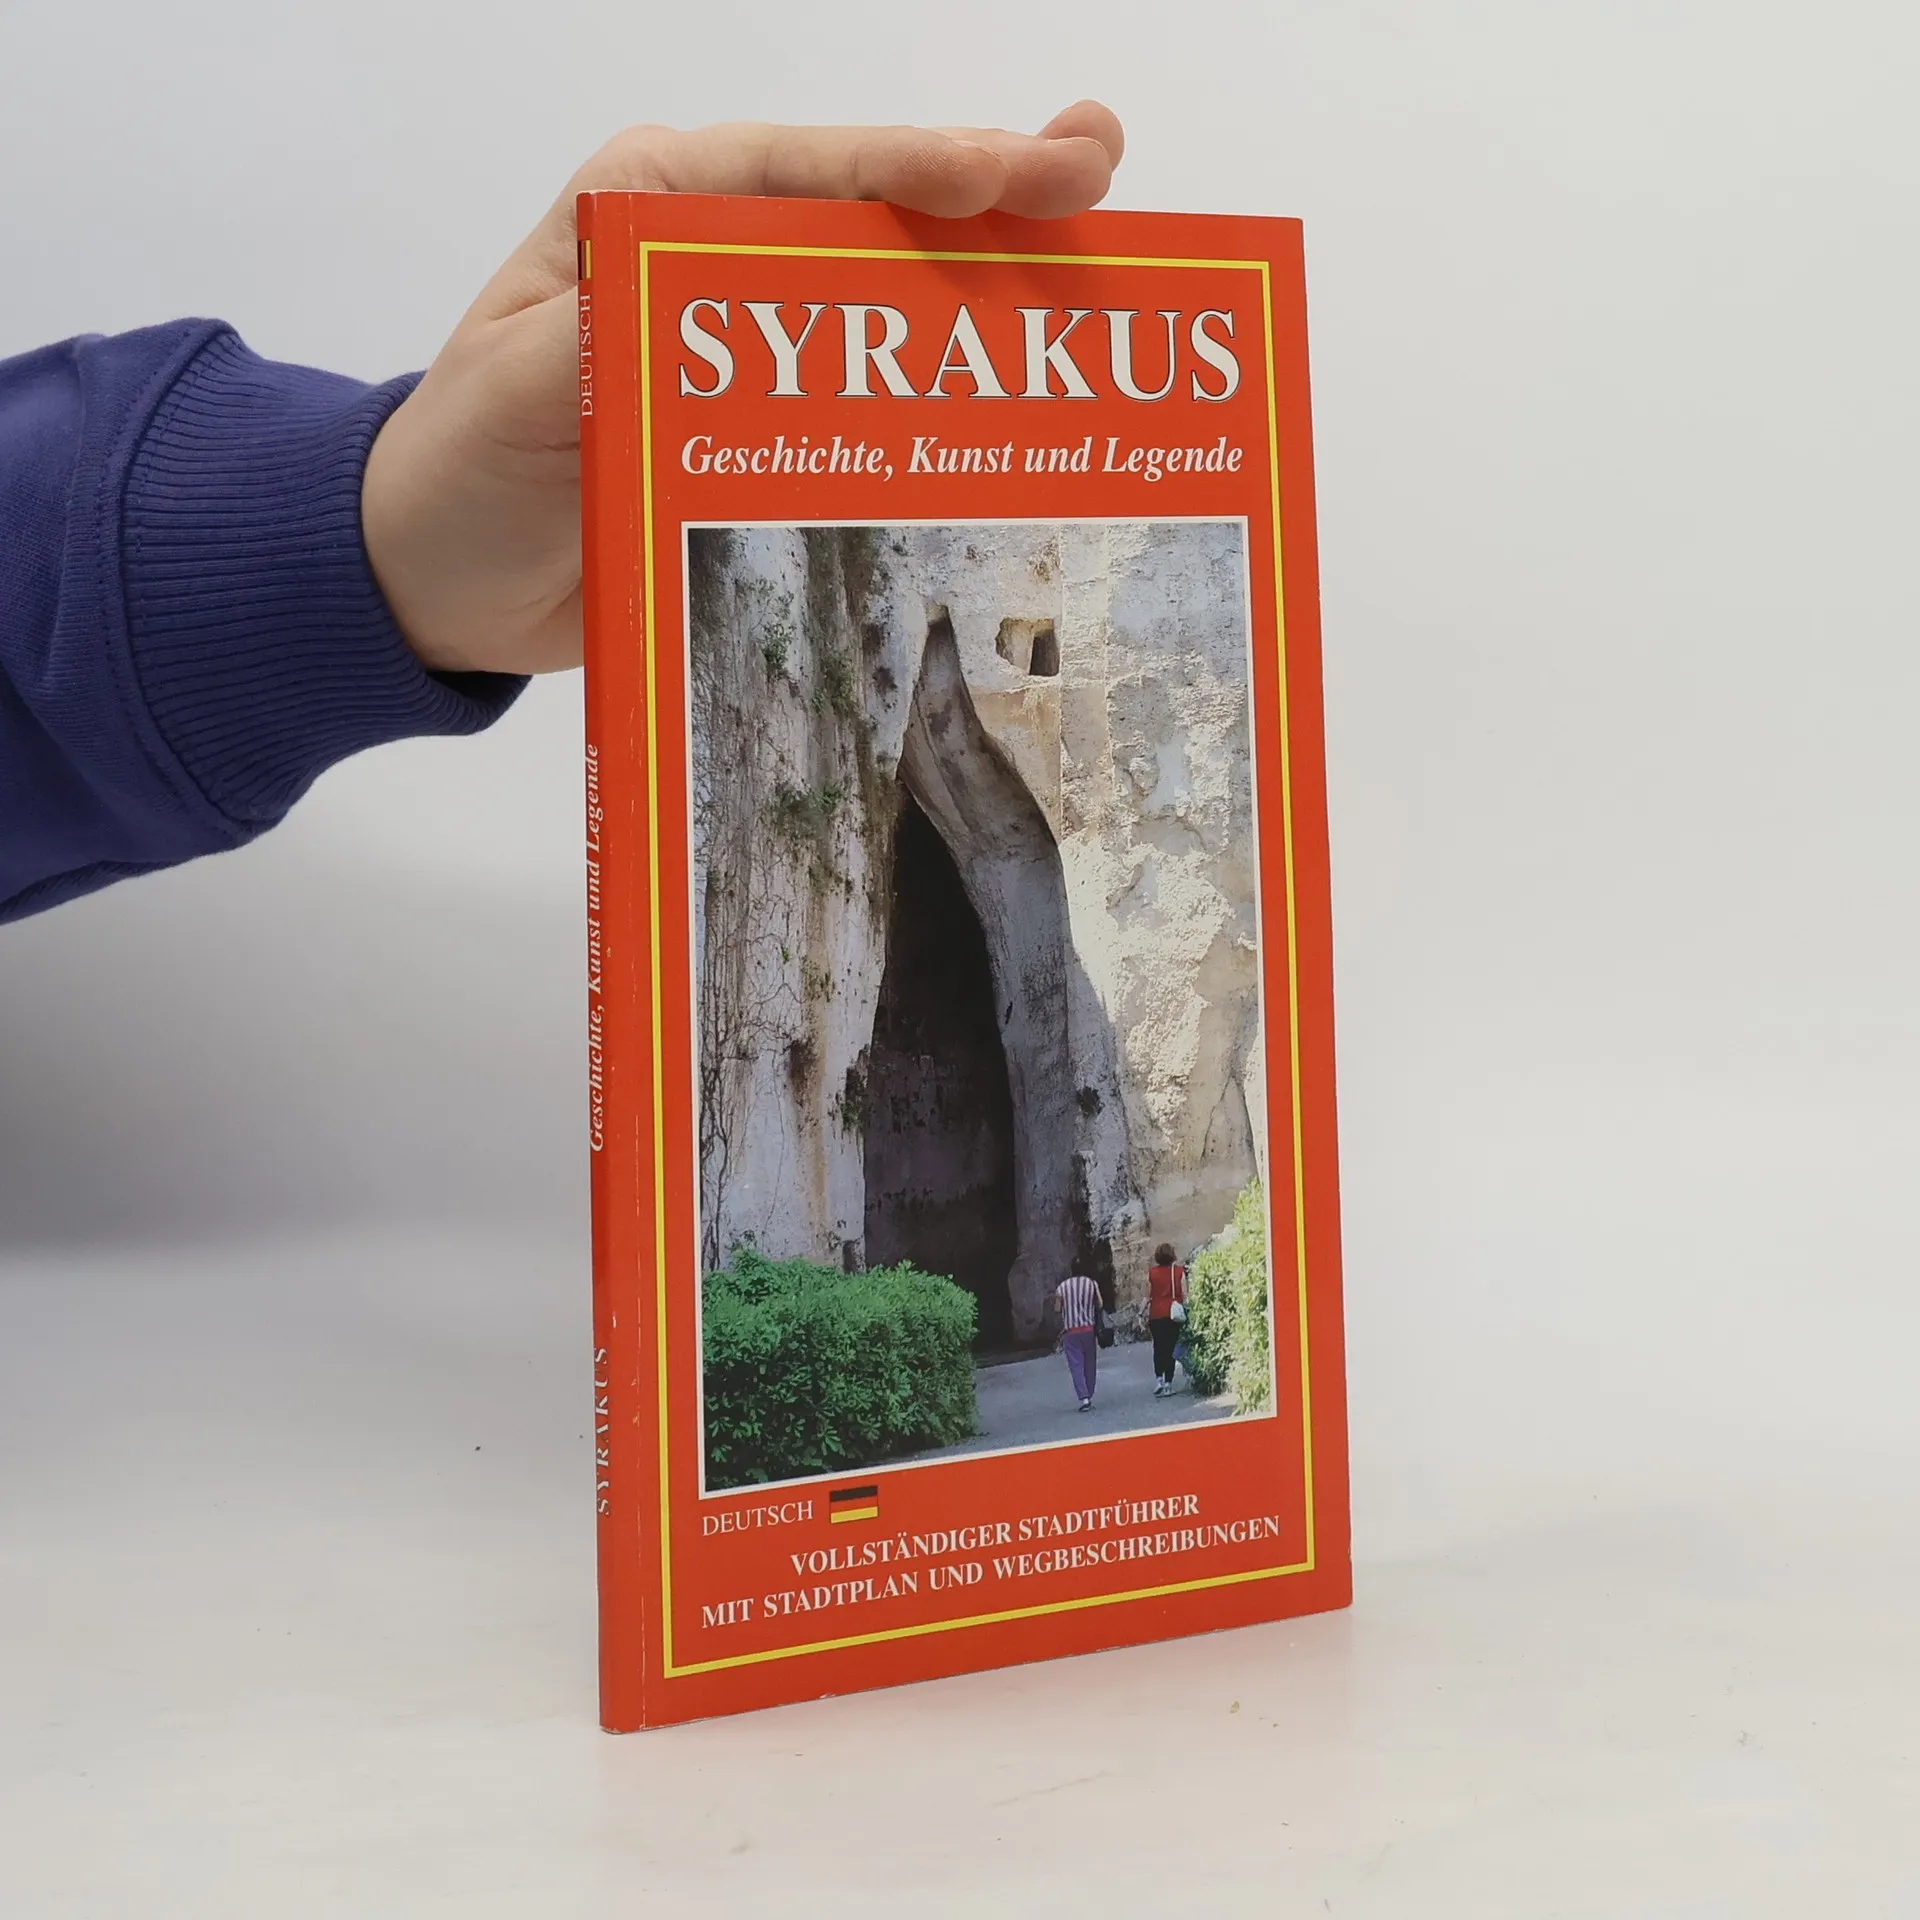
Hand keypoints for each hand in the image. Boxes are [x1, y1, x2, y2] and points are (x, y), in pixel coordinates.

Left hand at [361, 104, 1125, 677]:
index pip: (808, 169)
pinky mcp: (774, 430)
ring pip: (893, 298)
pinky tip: (1030, 386)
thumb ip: (621, 338)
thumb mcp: (524, 388)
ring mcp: (757, 348)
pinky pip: (876, 399)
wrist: (442, 581)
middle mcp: (719, 260)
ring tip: (1100, 253)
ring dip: (994, 280)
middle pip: (874, 213)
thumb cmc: (464, 466)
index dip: (920, 166)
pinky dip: (954, 389)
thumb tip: (729, 315)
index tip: (1018, 172)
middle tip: (1099, 170)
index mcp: (654, 210)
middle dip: (991, 193)